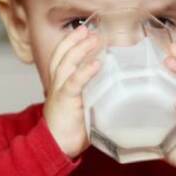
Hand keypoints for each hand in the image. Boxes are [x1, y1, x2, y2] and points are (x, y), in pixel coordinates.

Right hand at [42, 25, 102, 158]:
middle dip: (75, 39)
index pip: (62, 55)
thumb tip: (119, 90)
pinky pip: (74, 82)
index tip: (84, 31)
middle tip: (90, 30)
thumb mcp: (84, 106)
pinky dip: (85, 71)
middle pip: (62, 53)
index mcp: (60, 83)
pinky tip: (96, 64)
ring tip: (94, 39)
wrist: (56, 145)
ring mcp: (59, 90)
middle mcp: (57, 82)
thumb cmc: (71, 129)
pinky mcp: (65, 100)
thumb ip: (95, 95)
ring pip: (66, 62)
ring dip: (80, 49)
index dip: (71, 42)